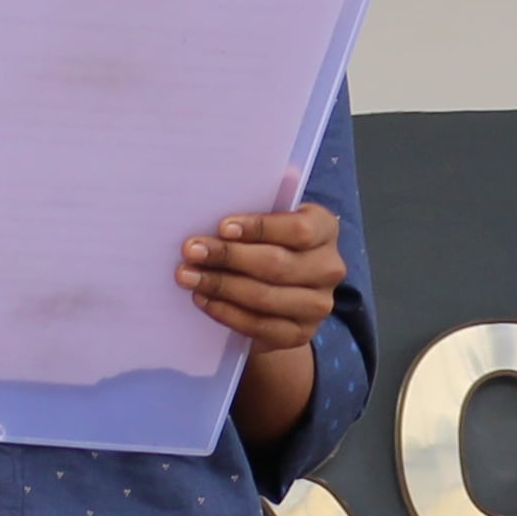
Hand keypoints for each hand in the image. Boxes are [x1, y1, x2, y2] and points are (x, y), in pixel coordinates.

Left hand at [180, 203, 345, 350]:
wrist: (280, 295)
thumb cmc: (268, 243)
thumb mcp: (270, 221)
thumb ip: (261, 204)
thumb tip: (251, 181)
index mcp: (326, 229)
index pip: (299, 229)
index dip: (260, 228)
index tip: (223, 227)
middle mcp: (329, 268)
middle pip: (276, 264)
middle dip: (228, 257)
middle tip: (191, 251)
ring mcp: (318, 305)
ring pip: (265, 297)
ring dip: (221, 285)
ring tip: (188, 276)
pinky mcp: (299, 334)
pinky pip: (259, 325)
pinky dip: (226, 312)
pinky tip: (203, 298)